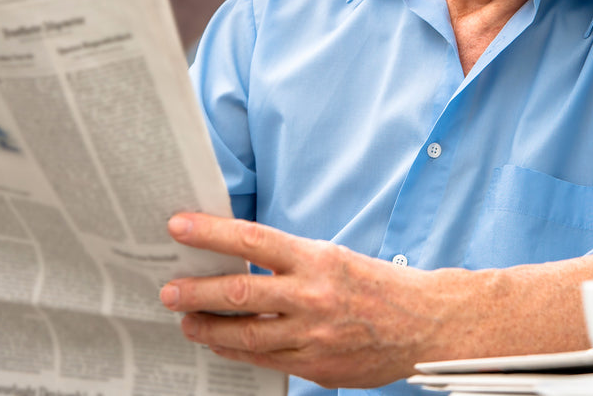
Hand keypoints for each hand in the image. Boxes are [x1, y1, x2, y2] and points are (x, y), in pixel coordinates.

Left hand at [160, 212, 459, 388]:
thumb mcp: (334, 257)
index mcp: (317, 258)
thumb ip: (290, 263)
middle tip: (168, 290)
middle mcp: (312, 295)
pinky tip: (221, 345)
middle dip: (196, 291)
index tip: (179, 226)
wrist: (423, 325)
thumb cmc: (376, 285)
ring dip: (209, 328)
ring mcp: (312, 335)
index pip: (253, 239)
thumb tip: (240, 261)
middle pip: (239, 291)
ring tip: (187, 322)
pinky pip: (264, 360)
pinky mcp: (315, 366)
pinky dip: (237, 352)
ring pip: (245, 334)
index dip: (211, 232)